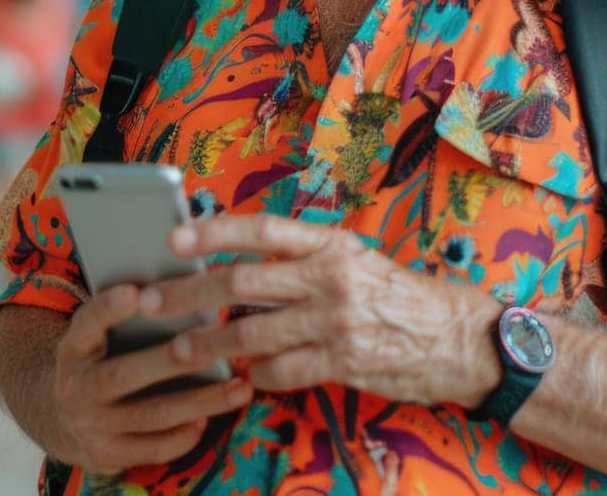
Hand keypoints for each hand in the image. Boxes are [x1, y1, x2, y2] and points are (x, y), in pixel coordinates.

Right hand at [50, 284, 253, 472]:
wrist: (65, 418)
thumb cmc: (103, 358)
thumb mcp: (101, 334)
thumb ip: (133, 314)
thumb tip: (185, 283)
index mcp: (75, 346)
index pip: (88, 323)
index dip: (109, 309)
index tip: (137, 292)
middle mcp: (75, 387)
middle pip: (124, 375)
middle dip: (172, 361)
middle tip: (216, 343)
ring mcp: (89, 426)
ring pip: (150, 415)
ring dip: (200, 402)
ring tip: (240, 388)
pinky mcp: (107, 455)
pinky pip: (153, 448)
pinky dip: (185, 435)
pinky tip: (210, 417)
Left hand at [138, 214, 502, 407]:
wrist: (457, 337)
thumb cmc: (400, 296)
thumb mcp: (357, 261)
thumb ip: (305, 260)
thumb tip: (242, 266)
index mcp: (331, 244)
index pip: (262, 231)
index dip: (213, 232)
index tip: (173, 238)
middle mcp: (330, 277)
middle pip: (241, 283)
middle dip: (188, 294)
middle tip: (149, 302)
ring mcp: (336, 322)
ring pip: (251, 334)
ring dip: (209, 344)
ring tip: (179, 349)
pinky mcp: (342, 362)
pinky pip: (281, 371)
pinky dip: (256, 375)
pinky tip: (245, 376)